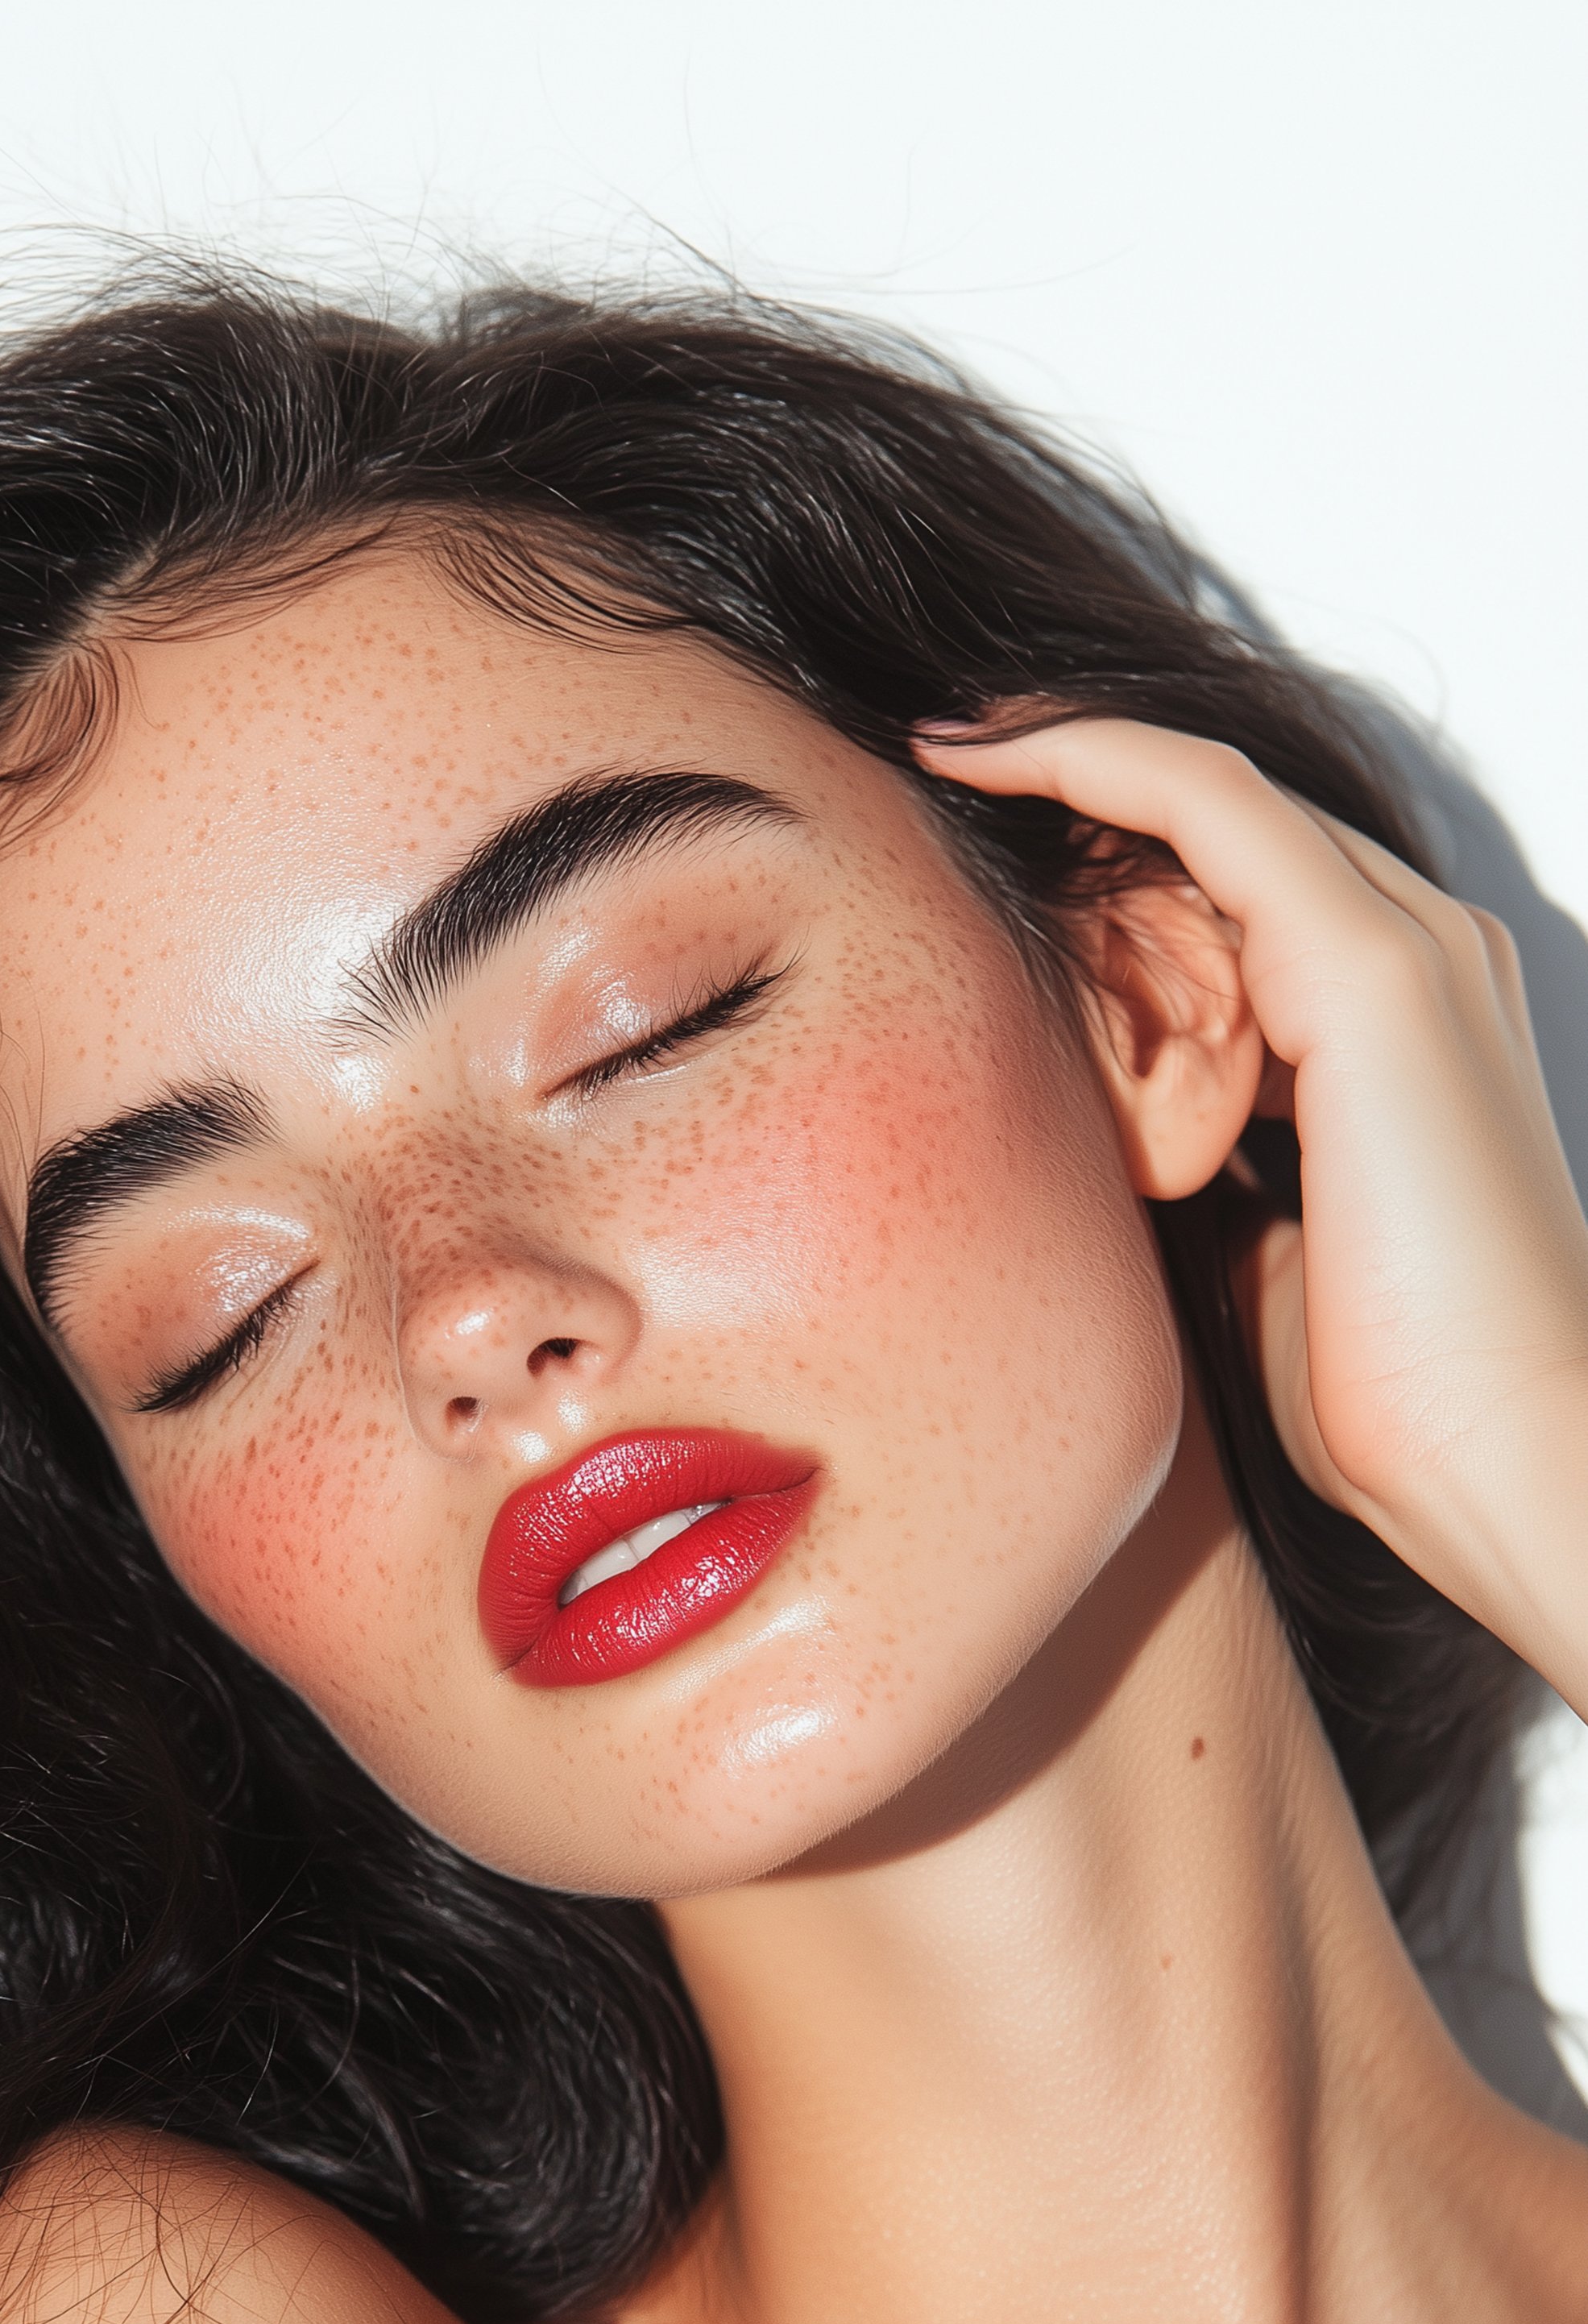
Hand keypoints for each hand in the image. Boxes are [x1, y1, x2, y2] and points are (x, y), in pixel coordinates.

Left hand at [913, 713, 1587, 1710]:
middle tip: (940, 754)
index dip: (1104, 834)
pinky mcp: (1374, 975)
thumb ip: (1192, 1153)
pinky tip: (989, 761)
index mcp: (1385, 1018)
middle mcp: (1413, 952)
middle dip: (1074, 765)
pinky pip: (1207, 808)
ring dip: (1066, 747)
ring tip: (946, 743)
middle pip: (1218, 811)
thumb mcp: (1245, 1235)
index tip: (974, 826)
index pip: (1233, 877)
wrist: (1500, 1463)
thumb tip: (1085, 1138)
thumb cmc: (1381, 1389)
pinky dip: (1091, 765)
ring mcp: (1406, 950)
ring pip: (1208, 785)